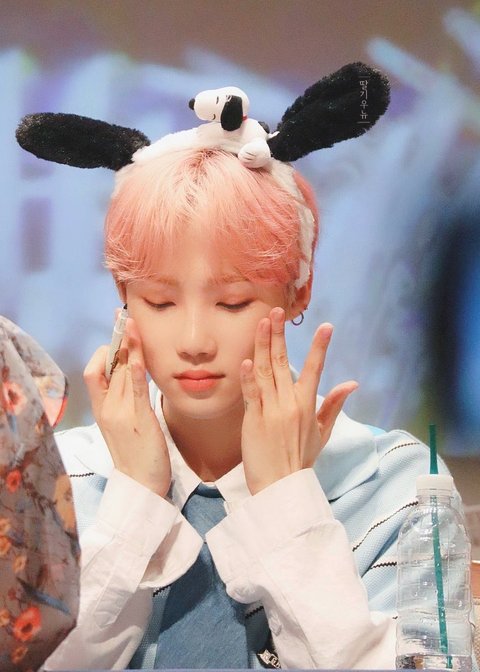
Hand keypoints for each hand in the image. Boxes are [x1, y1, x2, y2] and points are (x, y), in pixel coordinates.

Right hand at [83, 317, 170, 496]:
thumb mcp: (125, 423)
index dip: (105, 352)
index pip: (94, 372)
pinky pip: (136, 389)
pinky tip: (140, 354)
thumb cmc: (137, 454)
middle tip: (124, 317)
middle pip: (108, 366)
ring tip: (132, 324)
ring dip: (127, 346)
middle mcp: (107, 408)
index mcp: (102, 409)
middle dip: (116, 340)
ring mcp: (121, 413)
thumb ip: (126, 399)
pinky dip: (137, 369)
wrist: (141, 485)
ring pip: (121, 372)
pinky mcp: (138, 418)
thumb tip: (133, 373)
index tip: (118, 337)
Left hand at [240, 308, 356, 494]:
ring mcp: (270, 410)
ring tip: (261, 323)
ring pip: (265, 372)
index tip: (326, 326)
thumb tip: (352, 384)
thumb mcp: (322, 432)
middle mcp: (290, 403)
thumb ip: (334, 405)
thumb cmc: (300, 459)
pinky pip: (251, 394)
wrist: (281, 485)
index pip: (315, 369)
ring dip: (262, 345)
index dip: (319, 347)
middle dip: (279, 334)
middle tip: (277, 312)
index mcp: (307, 405)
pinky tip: (247, 361)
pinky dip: (249, 377)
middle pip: (283, 362)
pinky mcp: (253, 420)